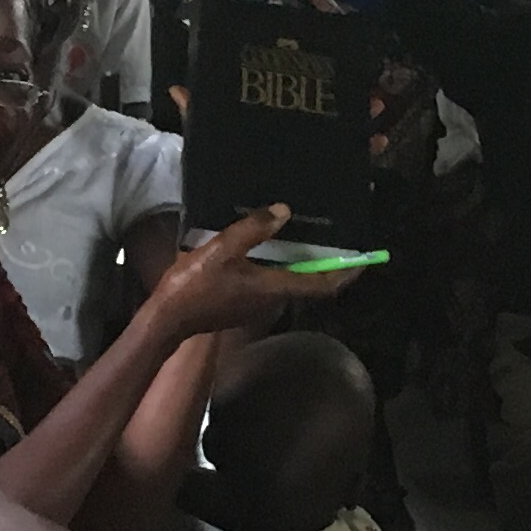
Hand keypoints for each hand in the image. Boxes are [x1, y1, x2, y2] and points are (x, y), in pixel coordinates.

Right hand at [146, 206, 354, 336]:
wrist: (167, 320)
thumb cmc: (195, 286)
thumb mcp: (223, 249)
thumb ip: (254, 229)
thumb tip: (284, 211)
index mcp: (274, 289)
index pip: (321, 285)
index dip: (345, 273)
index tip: (362, 260)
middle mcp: (272, 301)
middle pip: (308, 284)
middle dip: (324, 264)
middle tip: (333, 239)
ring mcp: (257, 305)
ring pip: (289, 283)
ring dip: (299, 264)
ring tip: (302, 235)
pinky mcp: (242, 304)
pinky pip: (271, 284)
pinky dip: (279, 267)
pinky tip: (267, 247)